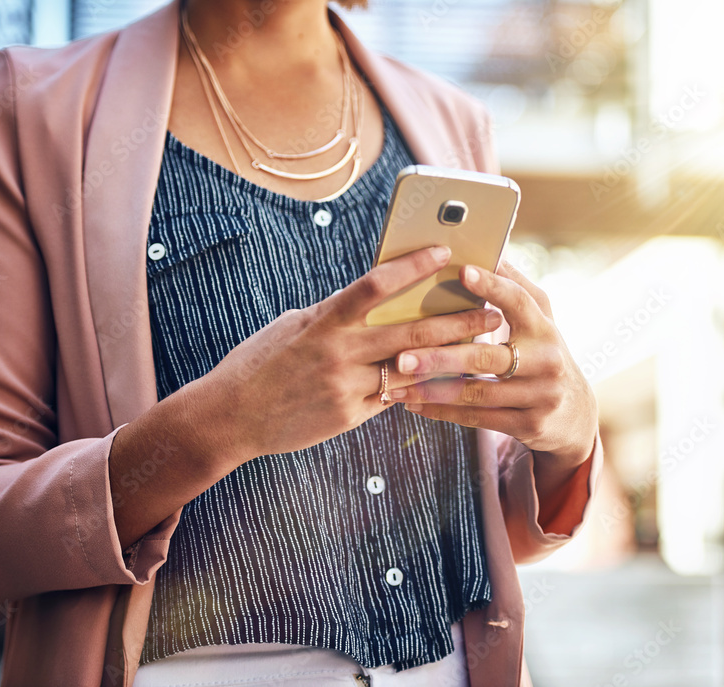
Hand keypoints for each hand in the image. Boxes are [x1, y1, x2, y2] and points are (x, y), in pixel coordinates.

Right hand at [201, 246, 503, 459]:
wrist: (230, 416)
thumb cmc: (260, 362)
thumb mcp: (294, 326)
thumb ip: (335, 314)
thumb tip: (372, 298)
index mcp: (324, 320)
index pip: (376, 284)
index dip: (413, 265)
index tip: (444, 251)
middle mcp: (339, 352)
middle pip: (411, 332)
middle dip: (457, 322)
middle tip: (492, 312)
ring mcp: (345, 387)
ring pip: (412, 371)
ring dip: (451, 360)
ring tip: (482, 351)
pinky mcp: (348, 416)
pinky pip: (393, 399)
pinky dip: (421, 389)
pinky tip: (449, 383)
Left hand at [387, 260, 597, 467]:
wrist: (574, 414)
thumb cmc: (543, 353)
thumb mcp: (539, 320)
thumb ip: (515, 288)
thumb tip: (492, 247)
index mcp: (544, 327)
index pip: (518, 301)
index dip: (492, 286)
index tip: (463, 272)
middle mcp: (546, 361)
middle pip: (486, 357)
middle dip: (440, 357)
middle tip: (402, 355)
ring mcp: (539, 396)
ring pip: (476, 392)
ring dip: (431, 389)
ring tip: (395, 382)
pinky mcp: (529, 425)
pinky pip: (477, 418)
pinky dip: (441, 411)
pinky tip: (412, 404)